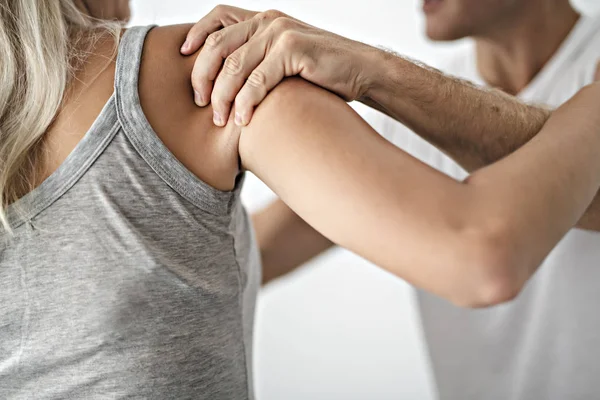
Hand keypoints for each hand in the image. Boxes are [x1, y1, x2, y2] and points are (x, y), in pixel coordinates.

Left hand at [181, 5, 376, 125]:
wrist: (361, 70)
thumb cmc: (322, 72)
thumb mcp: (286, 59)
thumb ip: (260, 60)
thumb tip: (229, 83)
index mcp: (264, 19)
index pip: (219, 17)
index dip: (196, 34)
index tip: (183, 56)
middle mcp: (268, 21)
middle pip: (219, 45)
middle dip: (203, 76)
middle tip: (200, 103)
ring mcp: (280, 33)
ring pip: (235, 66)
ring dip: (222, 96)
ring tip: (220, 120)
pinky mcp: (293, 49)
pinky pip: (258, 79)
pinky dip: (246, 102)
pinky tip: (243, 121)